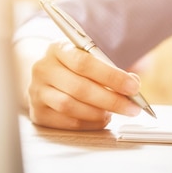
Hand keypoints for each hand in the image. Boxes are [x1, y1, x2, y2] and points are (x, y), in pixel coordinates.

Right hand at [26, 40, 141, 129]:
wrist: (47, 79)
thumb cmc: (75, 69)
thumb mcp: (91, 60)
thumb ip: (112, 70)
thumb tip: (133, 84)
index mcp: (58, 49)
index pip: (84, 63)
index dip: (111, 76)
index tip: (133, 87)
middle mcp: (43, 69)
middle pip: (79, 88)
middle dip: (111, 100)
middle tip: (132, 107)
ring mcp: (37, 92)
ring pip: (70, 106)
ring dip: (98, 113)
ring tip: (114, 113)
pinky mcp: (38, 113)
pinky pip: (66, 122)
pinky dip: (88, 123)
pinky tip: (101, 119)